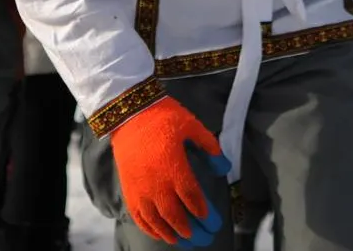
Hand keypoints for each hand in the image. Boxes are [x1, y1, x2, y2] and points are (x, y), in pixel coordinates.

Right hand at [110, 94, 229, 246]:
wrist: (128, 114)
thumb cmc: (163, 118)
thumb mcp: (192, 126)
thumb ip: (210, 147)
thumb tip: (224, 168)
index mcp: (175, 168)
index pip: (192, 199)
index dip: (204, 214)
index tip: (214, 223)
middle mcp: (157, 184)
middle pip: (176, 216)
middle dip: (192, 231)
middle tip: (205, 239)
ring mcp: (141, 189)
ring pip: (157, 221)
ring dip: (172, 235)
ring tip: (185, 242)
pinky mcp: (129, 190)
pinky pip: (139, 217)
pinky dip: (150, 229)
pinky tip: (160, 235)